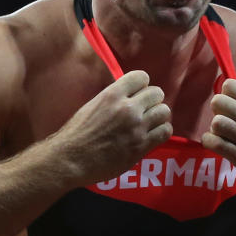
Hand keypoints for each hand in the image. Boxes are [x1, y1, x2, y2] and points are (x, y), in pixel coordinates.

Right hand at [52, 70, 171, 183]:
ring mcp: (136, 127)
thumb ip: (111, 100)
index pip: (141, 77)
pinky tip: (153, 135)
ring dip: (159, 116)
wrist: (71, 159)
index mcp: (112, 95)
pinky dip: (162, 131)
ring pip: (164, 112)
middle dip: (152, 101)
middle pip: (157, 93)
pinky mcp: (141, 145)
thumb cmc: (76, 134)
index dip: (141, 86)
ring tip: (151, 123)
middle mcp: (127, 108)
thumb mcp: (92, 106)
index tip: (137, 94)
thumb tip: (126, 97)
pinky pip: (165, 131)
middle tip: (145, 110)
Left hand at [202, 79, 235, 190]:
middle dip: (218, 111)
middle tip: (225, 121)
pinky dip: (211, 143)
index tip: (230, 105)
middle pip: (218, 102)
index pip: (230, 85)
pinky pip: (213, 143)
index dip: (226, 95)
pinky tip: (219, 146)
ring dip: (215, 129)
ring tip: (223, 135)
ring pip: (216, 123)